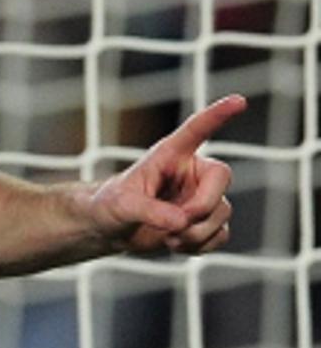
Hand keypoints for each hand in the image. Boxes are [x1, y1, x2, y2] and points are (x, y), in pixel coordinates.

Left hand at [90, 95, 246, 254]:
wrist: (110, 229)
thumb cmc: (110, 205)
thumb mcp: (121, 205)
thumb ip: (149, 210)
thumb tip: (180, 221)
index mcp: (171, 155)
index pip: (196, 130)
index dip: (217, 115)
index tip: (238, 101)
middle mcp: (192, 173)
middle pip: (222, 179)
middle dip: (202, 207)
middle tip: (177, 224)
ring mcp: (202, 197)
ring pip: (222, 214)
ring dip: (195, 233)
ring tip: (167, 237)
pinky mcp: (206, 223)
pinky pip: (221, 236)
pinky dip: (200, 246)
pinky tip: (176, 244)